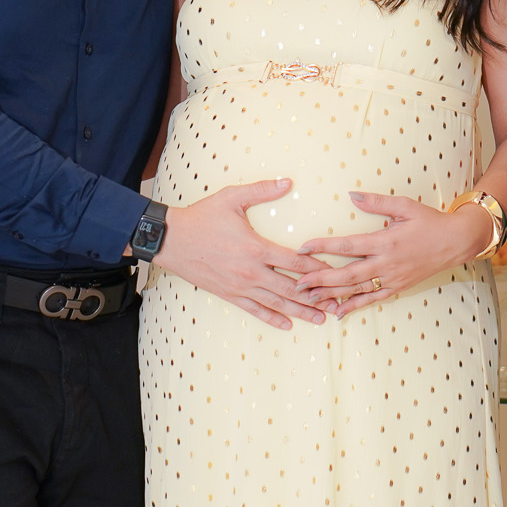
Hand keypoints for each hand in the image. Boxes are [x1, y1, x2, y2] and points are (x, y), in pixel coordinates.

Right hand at [153, 179, 334, 329]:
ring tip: (320, 319)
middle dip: (316, 296)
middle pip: (291, 288)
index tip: (335, 272)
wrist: (170, 240)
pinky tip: (287, 325)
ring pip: (276, 303)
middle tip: (336, 303)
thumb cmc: (201, 217)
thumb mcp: (231, 198)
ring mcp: (240, 286)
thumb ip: (262, 190)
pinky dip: (272, 318)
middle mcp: (251, 271)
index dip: (318, 267)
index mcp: (256, 248)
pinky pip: (254, 310)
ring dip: (300, 312)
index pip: (295, 261)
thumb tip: (287, 181)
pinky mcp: (228, 294)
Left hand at [291, 191, 495, 318]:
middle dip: (320, 279)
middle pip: (347, 274)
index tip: (303, 248)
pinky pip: (373, 299)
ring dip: (332, 295)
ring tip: (309, 299)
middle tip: (297, 283)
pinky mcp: (398, 286)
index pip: (348, 246)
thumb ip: (377, 202)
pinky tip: (338, 312)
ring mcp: (393, 278)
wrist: (457, 242)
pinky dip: (355, 306)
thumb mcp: (405, 206)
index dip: (324, 247)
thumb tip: (352, 195)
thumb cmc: (430, 221)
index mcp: (386, 242)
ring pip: (357, 290)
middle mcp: (387, 263)